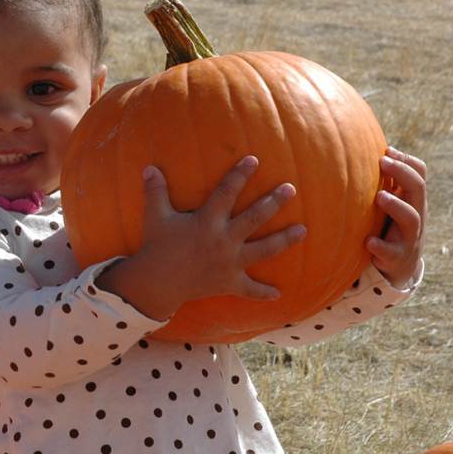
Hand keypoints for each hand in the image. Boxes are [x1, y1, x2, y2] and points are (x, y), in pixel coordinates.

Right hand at [102, 156, 305, 320]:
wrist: (157, 284)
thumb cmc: (156, 246)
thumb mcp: (154, 216)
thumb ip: (155, 191)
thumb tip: (150, 168)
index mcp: (207, 221)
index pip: (227, 192)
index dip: (240, 175)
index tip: (254, 160)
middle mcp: (224, 240)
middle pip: (255, 218)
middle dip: (274, 202)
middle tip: (290, 188)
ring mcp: (230, 263)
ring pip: (264, 250)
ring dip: (285, 240)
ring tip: (302, 230)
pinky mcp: (229, 283)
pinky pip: (249, 289)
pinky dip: (263, 292)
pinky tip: (278, 293)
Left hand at [367, 146, 426, 287]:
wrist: (398, 267)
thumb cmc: (387, 227)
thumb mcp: (389, 206)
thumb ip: (381, 185)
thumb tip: (355, 152)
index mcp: (412, 201)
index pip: (420, 175)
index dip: (407, 162)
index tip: (387, 150)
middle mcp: (415, 216)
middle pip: (418, 190)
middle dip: (403, 174)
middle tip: (383, 162)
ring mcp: (408, 237)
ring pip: (411, 219)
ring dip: (396, 206)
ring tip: (379, 196)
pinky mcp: (397, 258)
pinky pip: (391, 252)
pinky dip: (380, 246)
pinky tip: (368, 241)